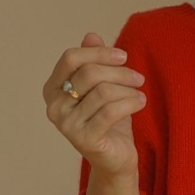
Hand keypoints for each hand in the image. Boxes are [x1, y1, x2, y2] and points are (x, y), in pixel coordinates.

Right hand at [43, 31, 146, 180]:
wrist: (115, 159)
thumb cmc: (108, 120)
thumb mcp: (102, 87)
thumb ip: (93, 62)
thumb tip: (91, 36)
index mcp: (52, 89)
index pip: (71, 58)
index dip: (99, 53)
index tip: (124, 56)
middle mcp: (54, 106)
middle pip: (89, 73)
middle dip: (119, 72)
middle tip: (139, 78)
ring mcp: (66, 125)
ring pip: (102, 92)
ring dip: (127, 89)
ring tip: (140, 93)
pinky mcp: (84, 140)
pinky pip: (110, 111)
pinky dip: (130, 103)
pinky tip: (141, 102)